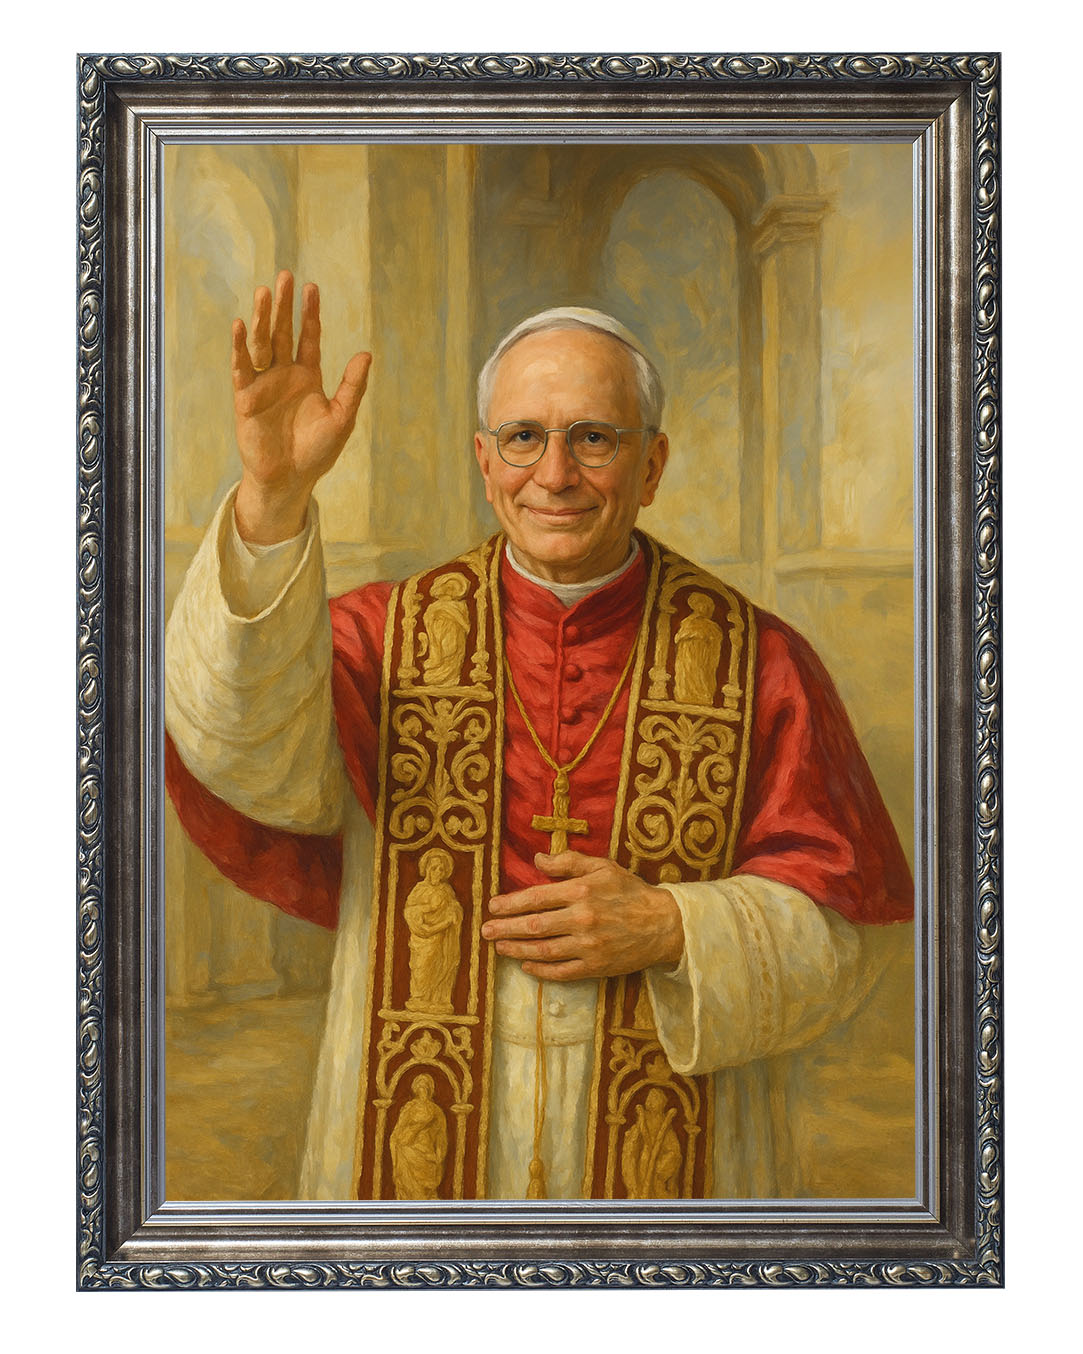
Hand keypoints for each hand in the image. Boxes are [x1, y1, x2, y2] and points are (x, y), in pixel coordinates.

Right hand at [232, 270, 371, 542]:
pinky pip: (242, 367)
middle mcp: (284, 375)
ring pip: (262, 343)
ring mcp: (264, 384)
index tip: (311, 288)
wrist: (289, 478)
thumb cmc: (317, 452)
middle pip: (283, 332)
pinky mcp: (246, 397)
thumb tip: (366, 354)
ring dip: (262, 318)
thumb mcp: (342, 418)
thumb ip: (352, 387)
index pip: (308, 338)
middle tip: (285, 276)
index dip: (310, 314)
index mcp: (308, 377)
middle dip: (284, 306)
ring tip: (264, 291)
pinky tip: (240, 325)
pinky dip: (239, 347)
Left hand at [481, 851, 684, 981]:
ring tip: (499, 947)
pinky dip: (541, 970)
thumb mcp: (603, 867)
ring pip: (544, 950)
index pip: (537, 897)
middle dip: (505, 928)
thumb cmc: (631, 892)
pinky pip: (562, 971)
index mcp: (582, 891)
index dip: (511, 903)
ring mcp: (588, 945)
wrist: (663, 924)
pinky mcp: (596, 966)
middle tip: (485, 931)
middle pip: (534, 926)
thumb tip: (537, 859)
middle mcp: (582, 919)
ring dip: (517, 950)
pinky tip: (526, 966)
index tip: (493, 906)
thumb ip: (569, 861)